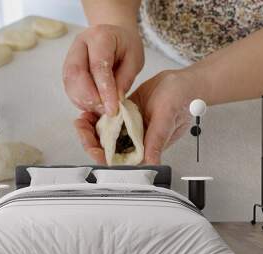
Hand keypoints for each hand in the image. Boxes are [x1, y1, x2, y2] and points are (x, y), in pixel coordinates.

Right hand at [63, 24, 143, 115]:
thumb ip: (126, 78)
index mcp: (100, 36)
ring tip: (100, 109)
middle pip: (76, 73)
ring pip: (69, 83)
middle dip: (89, 97)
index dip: (104, 90)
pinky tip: (93, 106)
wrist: (114, 36)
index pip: (98, 66)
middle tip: (104, 110)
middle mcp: (80, 44)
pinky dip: (80, 100)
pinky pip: (69, 88)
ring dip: (83, 101)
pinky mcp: (67, 69)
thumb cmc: (126, 46)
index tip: (112, 109)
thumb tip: (115, 100)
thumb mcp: (134, 58)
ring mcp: (70, 56)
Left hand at [75, 70, 204, 163]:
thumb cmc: (181, 100)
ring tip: (81, 120)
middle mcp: (135, 140)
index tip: (92, 147)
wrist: (181, 83)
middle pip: (107, 148)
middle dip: (90, 140)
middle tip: (81, 127)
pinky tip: (89, 111)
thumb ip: (157, 141)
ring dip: (91, 129)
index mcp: (144, 147)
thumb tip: (152, 162)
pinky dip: (97, 117)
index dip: (103, 156)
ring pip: (105, 134)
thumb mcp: (167, 119)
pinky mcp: (125, 116)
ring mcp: (129, 128)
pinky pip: (108, 120)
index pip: (120, 160)